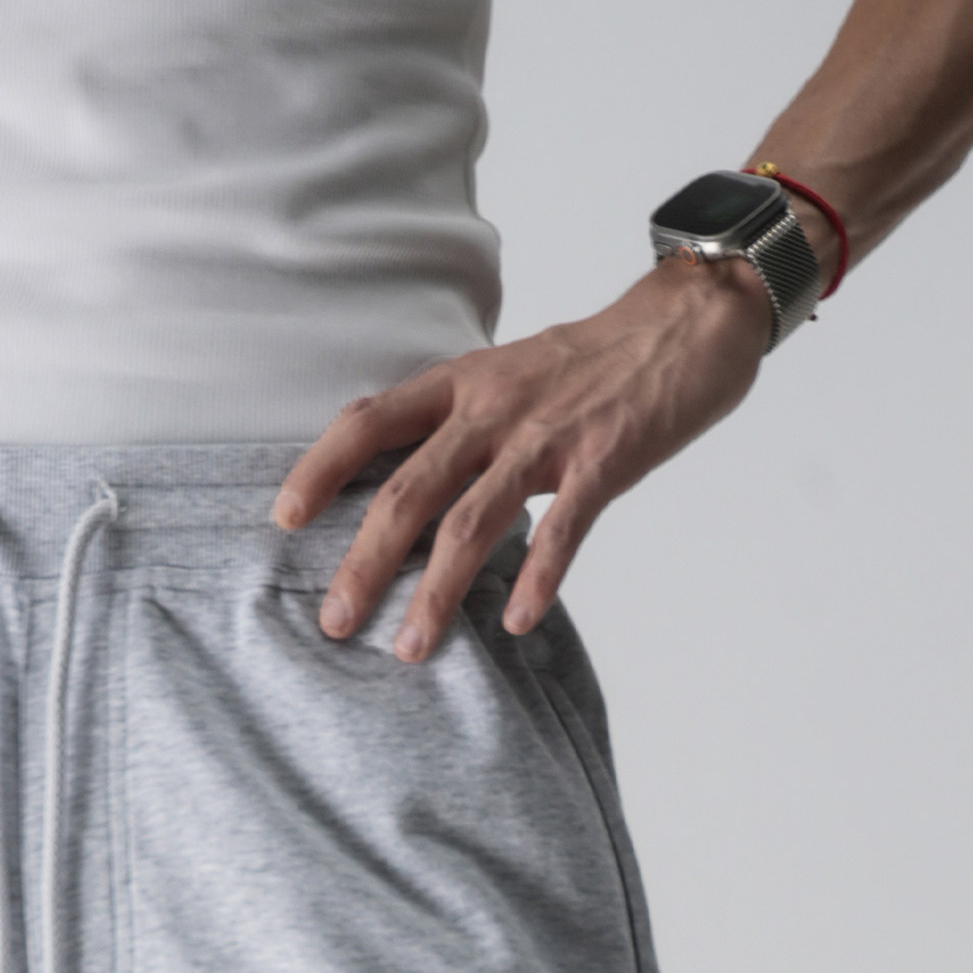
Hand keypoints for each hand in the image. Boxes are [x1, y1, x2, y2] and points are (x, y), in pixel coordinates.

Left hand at [274, 254, 778, 660]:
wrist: (689, 323)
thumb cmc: (593, 362)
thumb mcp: (508, 376)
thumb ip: (458, 428)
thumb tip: (405, 490)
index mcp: (462, 383)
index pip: (370, 422)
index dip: (321, 468)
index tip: (284, 518)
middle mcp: (493, 407)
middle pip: (408, 489)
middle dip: (365, 562)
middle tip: (335, 622)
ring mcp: (548, 436)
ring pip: (473, 522)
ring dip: (436, 592)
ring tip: (411, 649)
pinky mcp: (604, 461)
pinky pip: (561, 530)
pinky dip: (537, 581)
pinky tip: (514, 624)